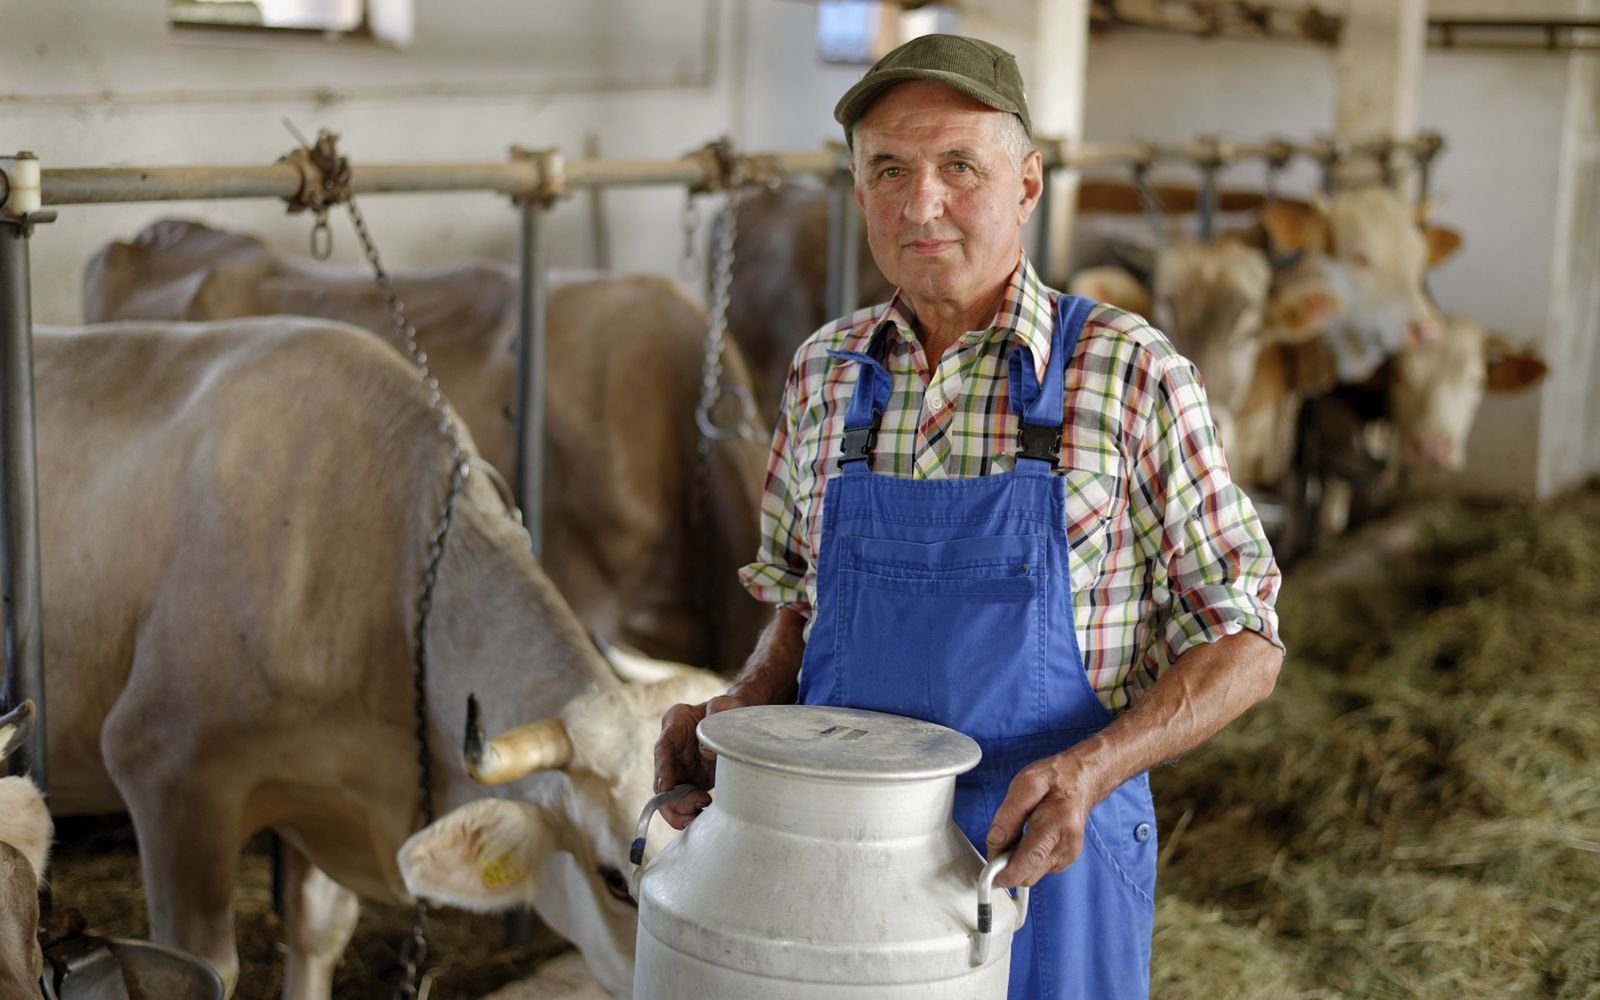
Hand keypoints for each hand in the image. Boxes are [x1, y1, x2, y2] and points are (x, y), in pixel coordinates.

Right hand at [652, 693, 748, 828]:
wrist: (741, 719)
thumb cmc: (733, 708)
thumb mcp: (729, 704)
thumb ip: (719, 712)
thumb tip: (706, 750)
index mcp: (676, 721)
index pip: (663, 747)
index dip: (662, 770)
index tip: (667, 788)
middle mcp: (672, 746)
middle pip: (662, 778)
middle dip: (672, 799)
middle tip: (696, 806)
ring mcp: (679, 765)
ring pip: (668, 795)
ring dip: (679, 810)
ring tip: (699, 815)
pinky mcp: (690, 779)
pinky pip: (682, 800)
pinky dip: (688, 812)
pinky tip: (702, 817)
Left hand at [984, 752, 1096, 888]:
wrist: (1081, 780)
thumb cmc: (1055, 778)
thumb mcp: (1025, 784)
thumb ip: (1008, 815)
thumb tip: (995, 844)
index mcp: (1057, 825)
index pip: (1028, 862)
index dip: (1004, 874)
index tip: (988, 874)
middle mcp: (1066, 846)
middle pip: (1027, 875)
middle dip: (1007, 864)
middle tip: (1001, 840)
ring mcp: (1067, 856)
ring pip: (1030, 874)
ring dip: (1016, 861)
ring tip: (1018, 833)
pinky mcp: (1064, 860)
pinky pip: (1037, 868)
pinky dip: (1026, 859)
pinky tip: (1028, 837)